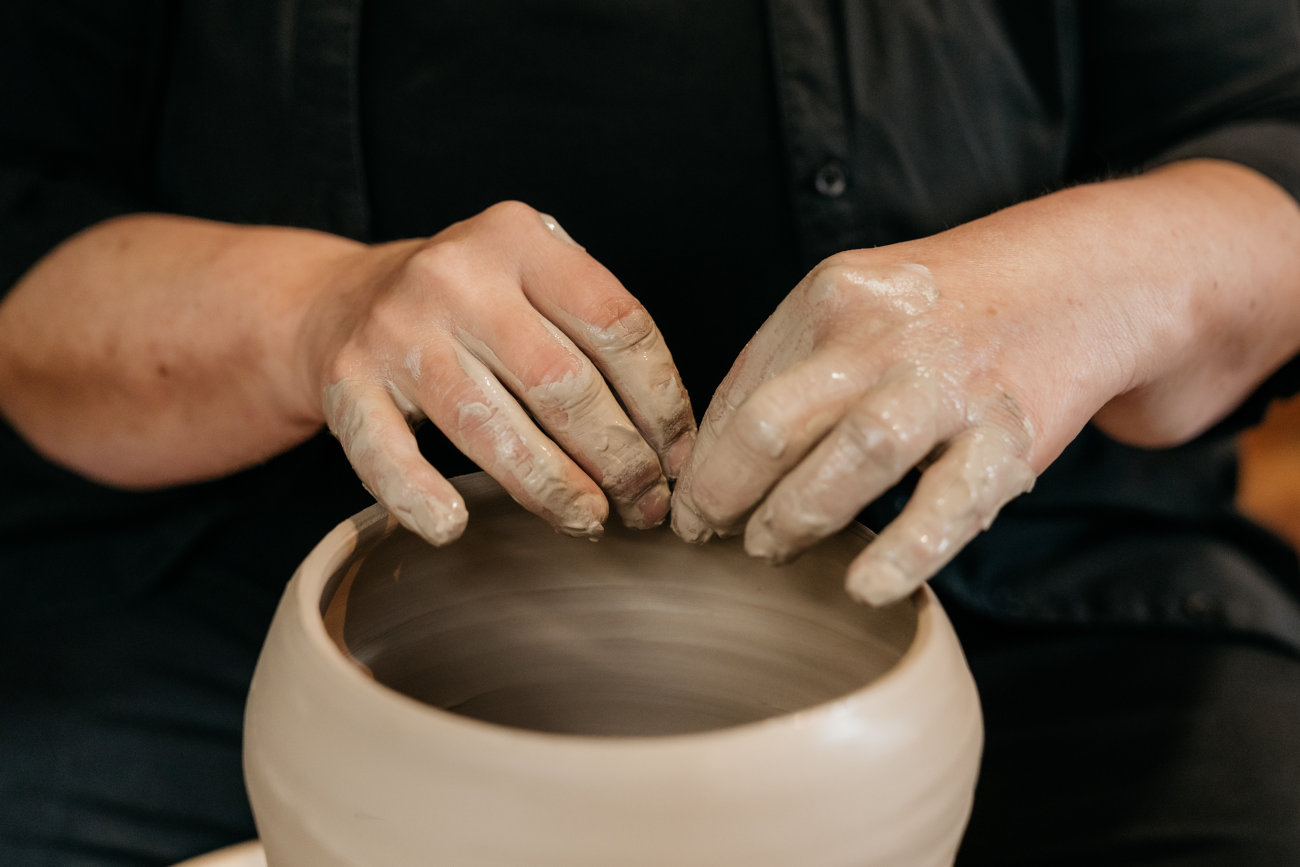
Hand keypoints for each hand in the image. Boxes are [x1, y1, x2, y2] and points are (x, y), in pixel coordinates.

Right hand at [311, 201, 694, 544]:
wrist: (343, 299)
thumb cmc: (471, 304)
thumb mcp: (533, 279)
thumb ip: (594, 332)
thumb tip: (671, 442)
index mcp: (519, 240)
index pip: (617, 325)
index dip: (662, 403)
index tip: (679, 459)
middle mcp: (456, 276)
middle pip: (563, 383)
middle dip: (619, 459)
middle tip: (645, 505)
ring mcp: (396, 329)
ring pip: (490, 427)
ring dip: (552, 488)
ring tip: (589, 521)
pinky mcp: (346, 381)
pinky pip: (387, 454)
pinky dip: (421, 497)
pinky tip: (455, 526)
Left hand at [671, 162, 1299, 606]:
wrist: (1081, 279)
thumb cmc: (944, 308)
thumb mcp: (858, 303)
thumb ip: (789, 365)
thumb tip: (711, 455)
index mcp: (832, 298)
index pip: (740, 391)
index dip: (703, 459)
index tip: (688, 504)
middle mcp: (886, 336)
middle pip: (774, 426)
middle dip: (725, 495)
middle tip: (711, 535)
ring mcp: (950, 382)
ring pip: (854, 460)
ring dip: (795, 520)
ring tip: (771, 549)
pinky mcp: (1009, 432)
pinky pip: (948, 506)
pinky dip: (901, 553)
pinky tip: (863, 586)